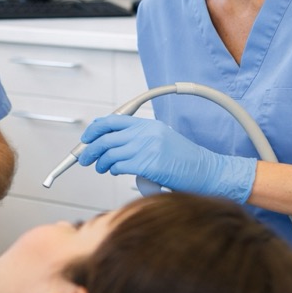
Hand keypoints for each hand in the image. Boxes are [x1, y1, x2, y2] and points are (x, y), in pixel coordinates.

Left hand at [78, 115, 256, 203]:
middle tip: (84, 158)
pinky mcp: (149, 164)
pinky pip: (119, 165)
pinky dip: (113, 169)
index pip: (113, 120)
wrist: (207, 172)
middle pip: (107, 137)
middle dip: (90, 149)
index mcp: (149, 125)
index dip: (95, 129)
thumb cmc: (185, 162)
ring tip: (102, 168)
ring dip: (101, 162)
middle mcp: (147, 133)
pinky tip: (115, 171)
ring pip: (110, 153)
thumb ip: (139, 140)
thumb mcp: (161, 141)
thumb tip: (111, 146)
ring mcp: (148, 148)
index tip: (86, 138)